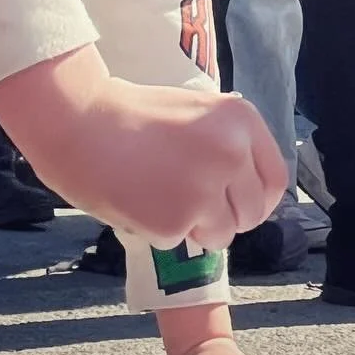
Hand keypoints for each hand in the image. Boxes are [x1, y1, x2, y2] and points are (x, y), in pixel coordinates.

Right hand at [0, 45, 286, 247]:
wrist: (79, 120)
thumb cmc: (131, 116)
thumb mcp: (197, 114)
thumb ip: (227, 145)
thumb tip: (245, 191)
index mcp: (242, 120)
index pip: (275, 179)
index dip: (258, 199)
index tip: (239, 206)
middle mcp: (232, 152)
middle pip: (252, 213)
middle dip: (227, 218)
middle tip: (194, 208)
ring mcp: (206, 188)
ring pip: (222, 235)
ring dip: (196, 228)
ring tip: (160, 197)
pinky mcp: (176, 220)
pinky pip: (180, 241)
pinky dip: (160, 230)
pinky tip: (138, 200)